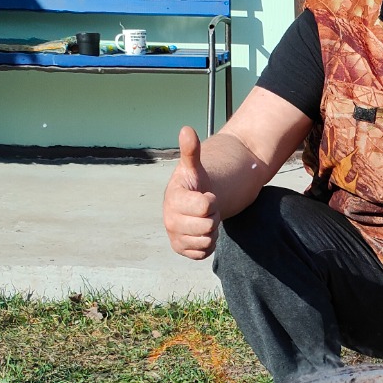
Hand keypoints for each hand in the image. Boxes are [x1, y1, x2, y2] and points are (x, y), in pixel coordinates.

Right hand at [163, 126, 219, 259]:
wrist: (191, 204)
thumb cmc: (194, 185)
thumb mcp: (194, 167)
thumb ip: (191, 151)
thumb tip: (186, 130)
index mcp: (173, 199)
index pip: (206, 206)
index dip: (211, 201)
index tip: (205, 195)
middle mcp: (170, 220)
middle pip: (208, 225)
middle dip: (212, 216)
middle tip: (205, 208)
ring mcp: (175, 236)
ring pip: (207, 240)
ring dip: (211, 230)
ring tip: (203, 218)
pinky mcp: (182, 250)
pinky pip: (204, 252)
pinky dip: (208, 244)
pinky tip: (201, 231)